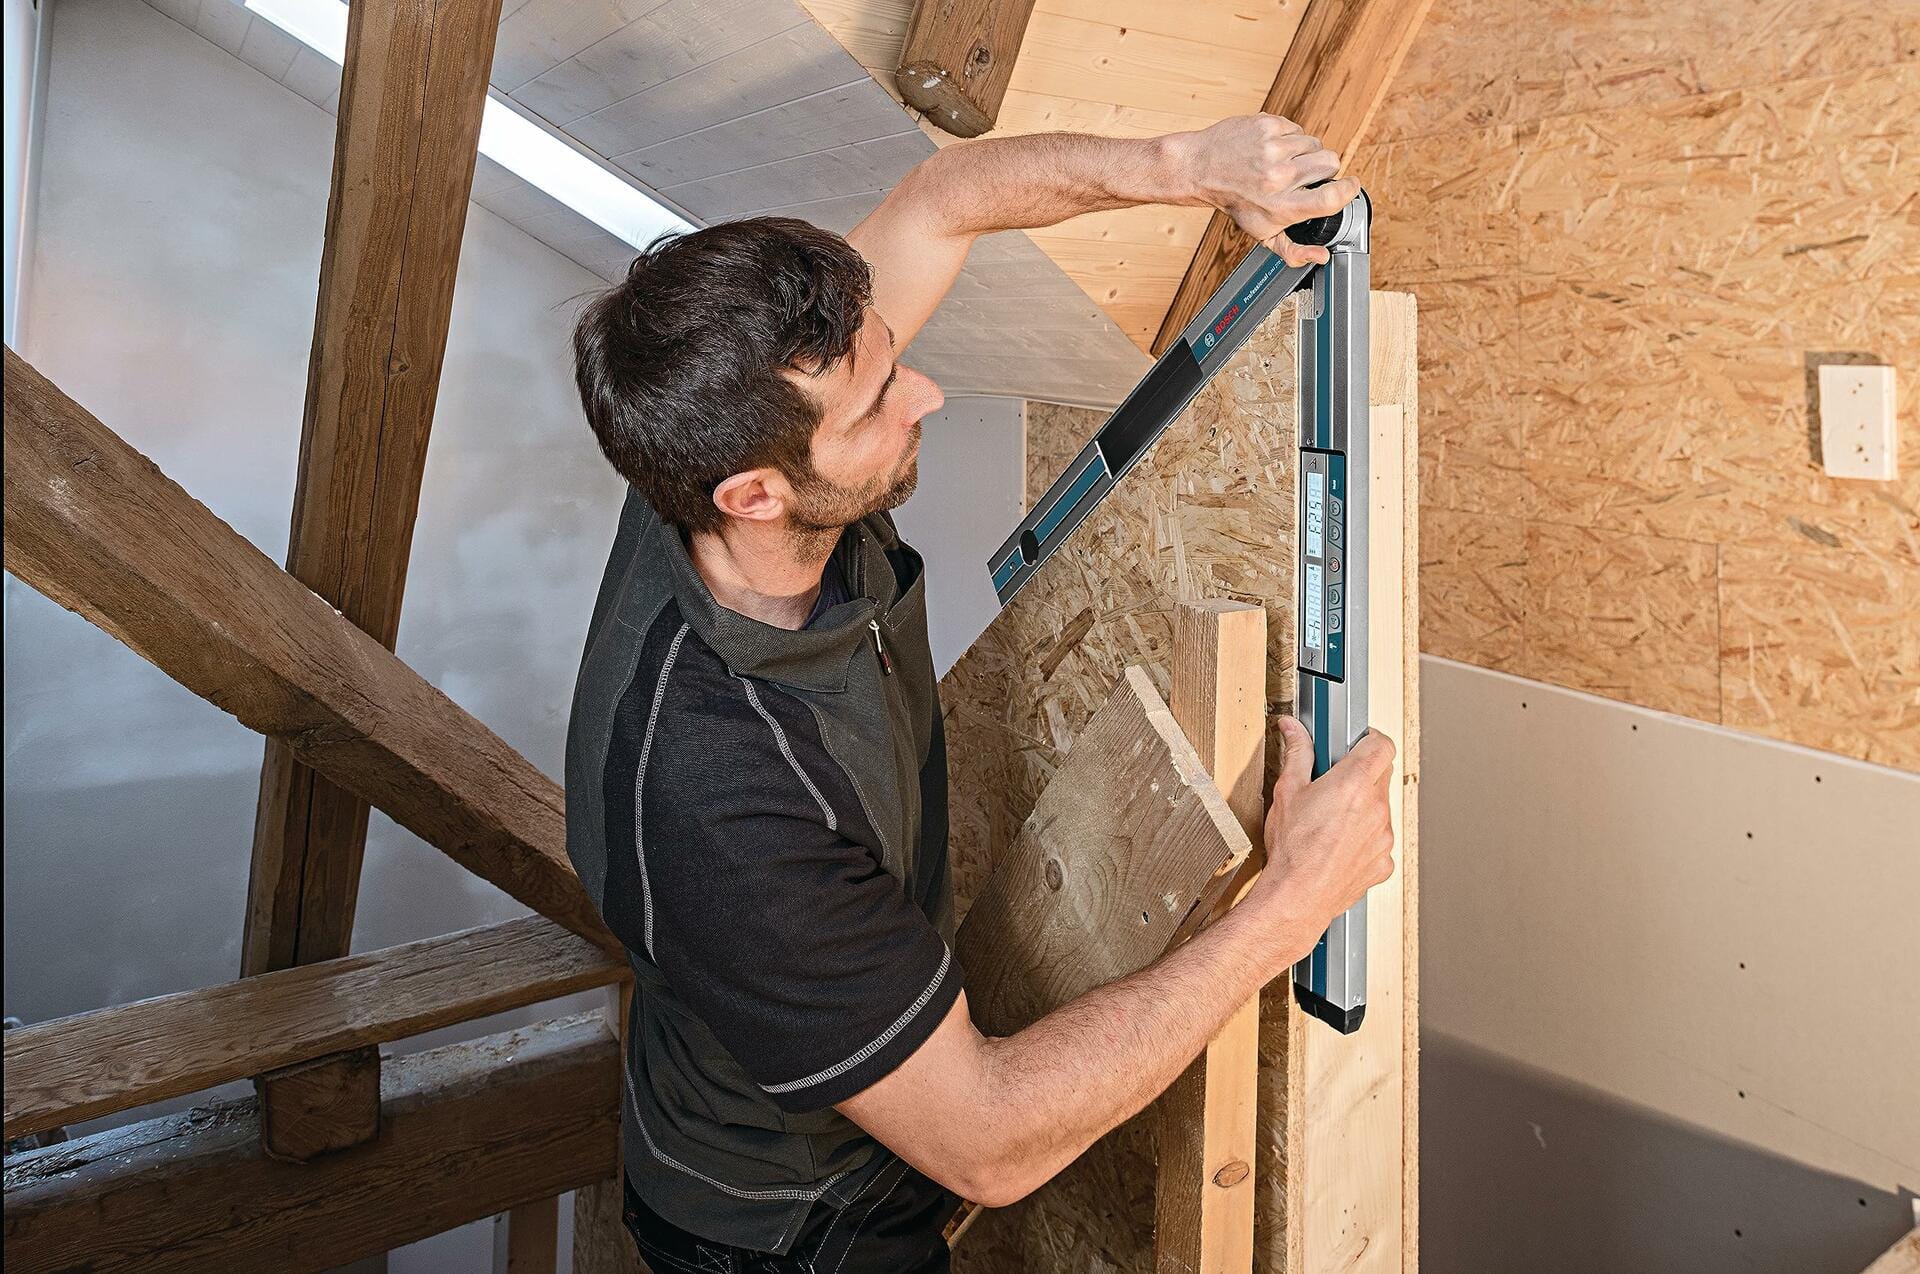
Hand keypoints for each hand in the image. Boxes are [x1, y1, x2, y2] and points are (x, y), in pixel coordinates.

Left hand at [1180, 114, 1361, 266]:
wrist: (1201, 168)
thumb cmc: (1235, 202)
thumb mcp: (1261, 233)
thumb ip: (1293, 250)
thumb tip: (1321, 256)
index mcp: (1281, 207)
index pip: (1331, 198)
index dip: (1347, 190)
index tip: (1349, 186)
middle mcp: (1278, 177)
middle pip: (1331, 164)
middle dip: (1323, 169)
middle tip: (1301, 176)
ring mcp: (1273, 149)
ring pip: (1315, 144)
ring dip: (1305, 152)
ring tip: (1283, 162)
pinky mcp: (1268, 126)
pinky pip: (1298, 129)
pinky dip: (1290, 137)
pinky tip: (1272, 148)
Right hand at [1247, 716, 1396, 959]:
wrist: (1298, 897)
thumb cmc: (1292, 851)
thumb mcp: (1287, 792)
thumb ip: (1297, 753)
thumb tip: (1294, 730)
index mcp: (1354, 783)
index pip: (1382, 745)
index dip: (1370, 740)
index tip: (1357, 742)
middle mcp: (1376, 807)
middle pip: (1381, 776)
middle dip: (1360, 775)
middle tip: (1333, 783)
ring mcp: (1384, 836)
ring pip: (1380, 809)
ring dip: (1362, 808)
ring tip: (1330, 821)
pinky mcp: (1384, 861)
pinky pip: (1379, 840)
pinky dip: (1363, 838)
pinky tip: (1337, 845)